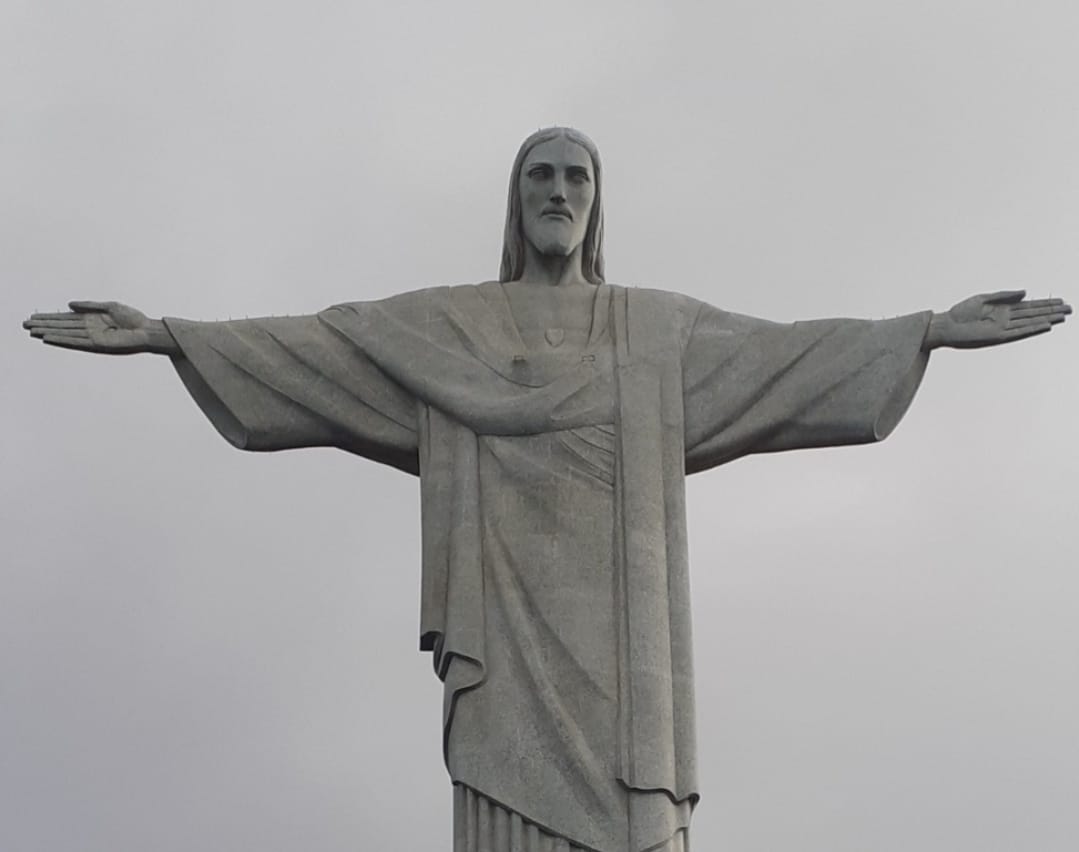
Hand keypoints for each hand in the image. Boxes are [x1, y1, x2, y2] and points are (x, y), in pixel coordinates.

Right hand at [23, 301, 175, 354]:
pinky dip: (62, 340)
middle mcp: (89, 329)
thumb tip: (68, 305)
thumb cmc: (133, 318)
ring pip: (65, 334)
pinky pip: (76, 342)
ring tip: (32, 332)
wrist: (147, 330)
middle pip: (62, 326)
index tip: (34, 318)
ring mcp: (92, 337)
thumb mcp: (110, 306)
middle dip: (44, 325)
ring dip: (48, 333)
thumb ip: (89, 305)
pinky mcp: (97, 345)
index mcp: (91, 319)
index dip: (50, 318)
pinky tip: (49, 338)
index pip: (66, 318)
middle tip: (24, 325)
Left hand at [925, 290, 1070, 349]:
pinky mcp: (997, 336)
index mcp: (1002, 309)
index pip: (1029, 306)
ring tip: (1062, 317)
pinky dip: (1032, 329)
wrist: (945, 326)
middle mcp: (1005, 319)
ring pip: (1029, 323)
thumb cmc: (960, 312)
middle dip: (1051, 311)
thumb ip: (1004, 295)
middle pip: (1033, 314)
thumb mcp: (983, 299)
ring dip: (1046, 320)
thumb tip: (1026, 292)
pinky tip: (1045, 325)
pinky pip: (1018, 332)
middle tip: (1069, 309)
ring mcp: (1003, 328)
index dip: (1045, 304)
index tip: (1060, 301)